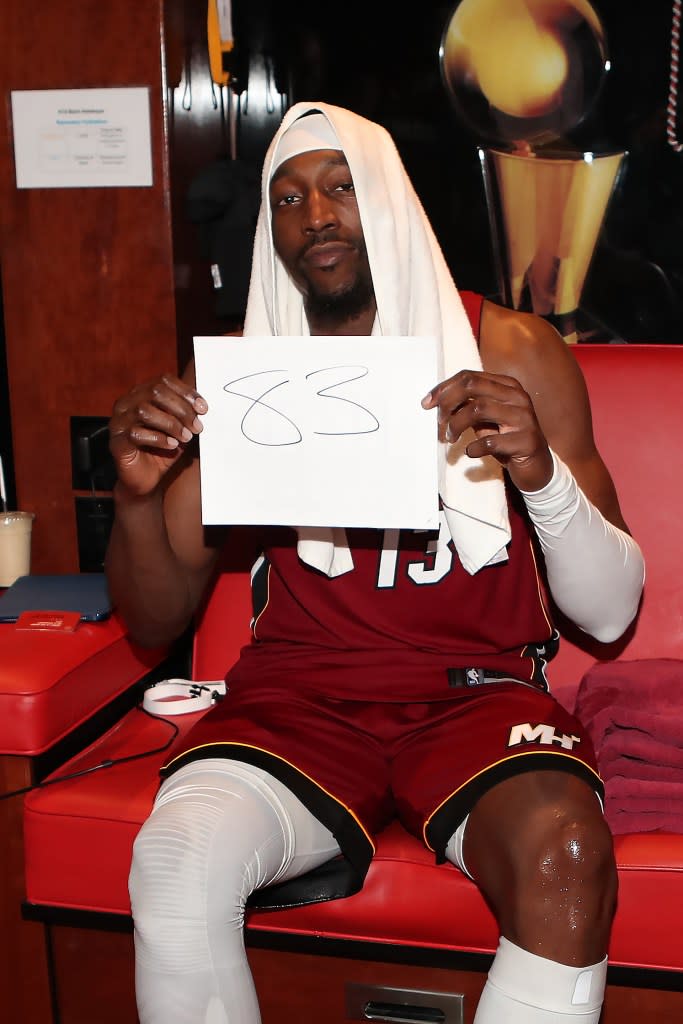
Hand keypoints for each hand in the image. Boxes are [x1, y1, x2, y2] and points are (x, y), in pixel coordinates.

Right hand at [109, 374, 207, 496]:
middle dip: (181, 409)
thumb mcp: (179, 429)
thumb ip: (186, 415)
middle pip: (155, 392)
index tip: (203, 408)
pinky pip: (136, 433)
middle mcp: (126, 404)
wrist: (146, 479)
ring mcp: (119, 422)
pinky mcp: (116, 442)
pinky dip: (158, 438)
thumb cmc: (162, 450)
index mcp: (141, 394)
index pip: (163, 380)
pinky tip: (172, 445)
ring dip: (171, 424)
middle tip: (197, 426)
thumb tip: (201, 407)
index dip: (185, 392)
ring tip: (186, 437)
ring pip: (144, 411)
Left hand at [421, 368, 552, 491]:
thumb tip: (437, 400)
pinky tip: (471, 452)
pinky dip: (474, 447)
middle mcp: (517, 396)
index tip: (426, 404)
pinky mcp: (526, 441)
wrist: (537, 466)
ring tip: (450, 438)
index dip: (444, 388)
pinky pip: (491, 441)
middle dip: (448, 402)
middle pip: (472, 386)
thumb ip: (467, 405)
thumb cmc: (506, 439)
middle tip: (439, 422)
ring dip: (457, 425)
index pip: (469, 376)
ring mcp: (524, 418)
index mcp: (507, 385)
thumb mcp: (485, 419)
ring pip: (478, 409)